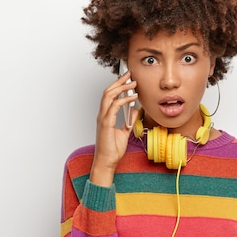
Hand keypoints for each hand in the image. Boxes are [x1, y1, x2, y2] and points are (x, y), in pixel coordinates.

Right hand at [89, 71, 138, 186]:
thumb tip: (134, 110)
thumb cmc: (112, 150)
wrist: (107, 162)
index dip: (117, 85)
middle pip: (108, 92)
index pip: (110, 96)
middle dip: (119, 81)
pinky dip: (123, 100)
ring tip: (132, 83)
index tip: (127, 79)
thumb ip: (128, 120)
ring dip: (121, 87)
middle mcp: (102, 115)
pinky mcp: (106, 123)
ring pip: (108, 96)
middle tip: (129, 74)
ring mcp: (103, 118)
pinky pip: (114, 106)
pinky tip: (132, 97)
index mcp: (105, 116)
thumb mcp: (124, 132)